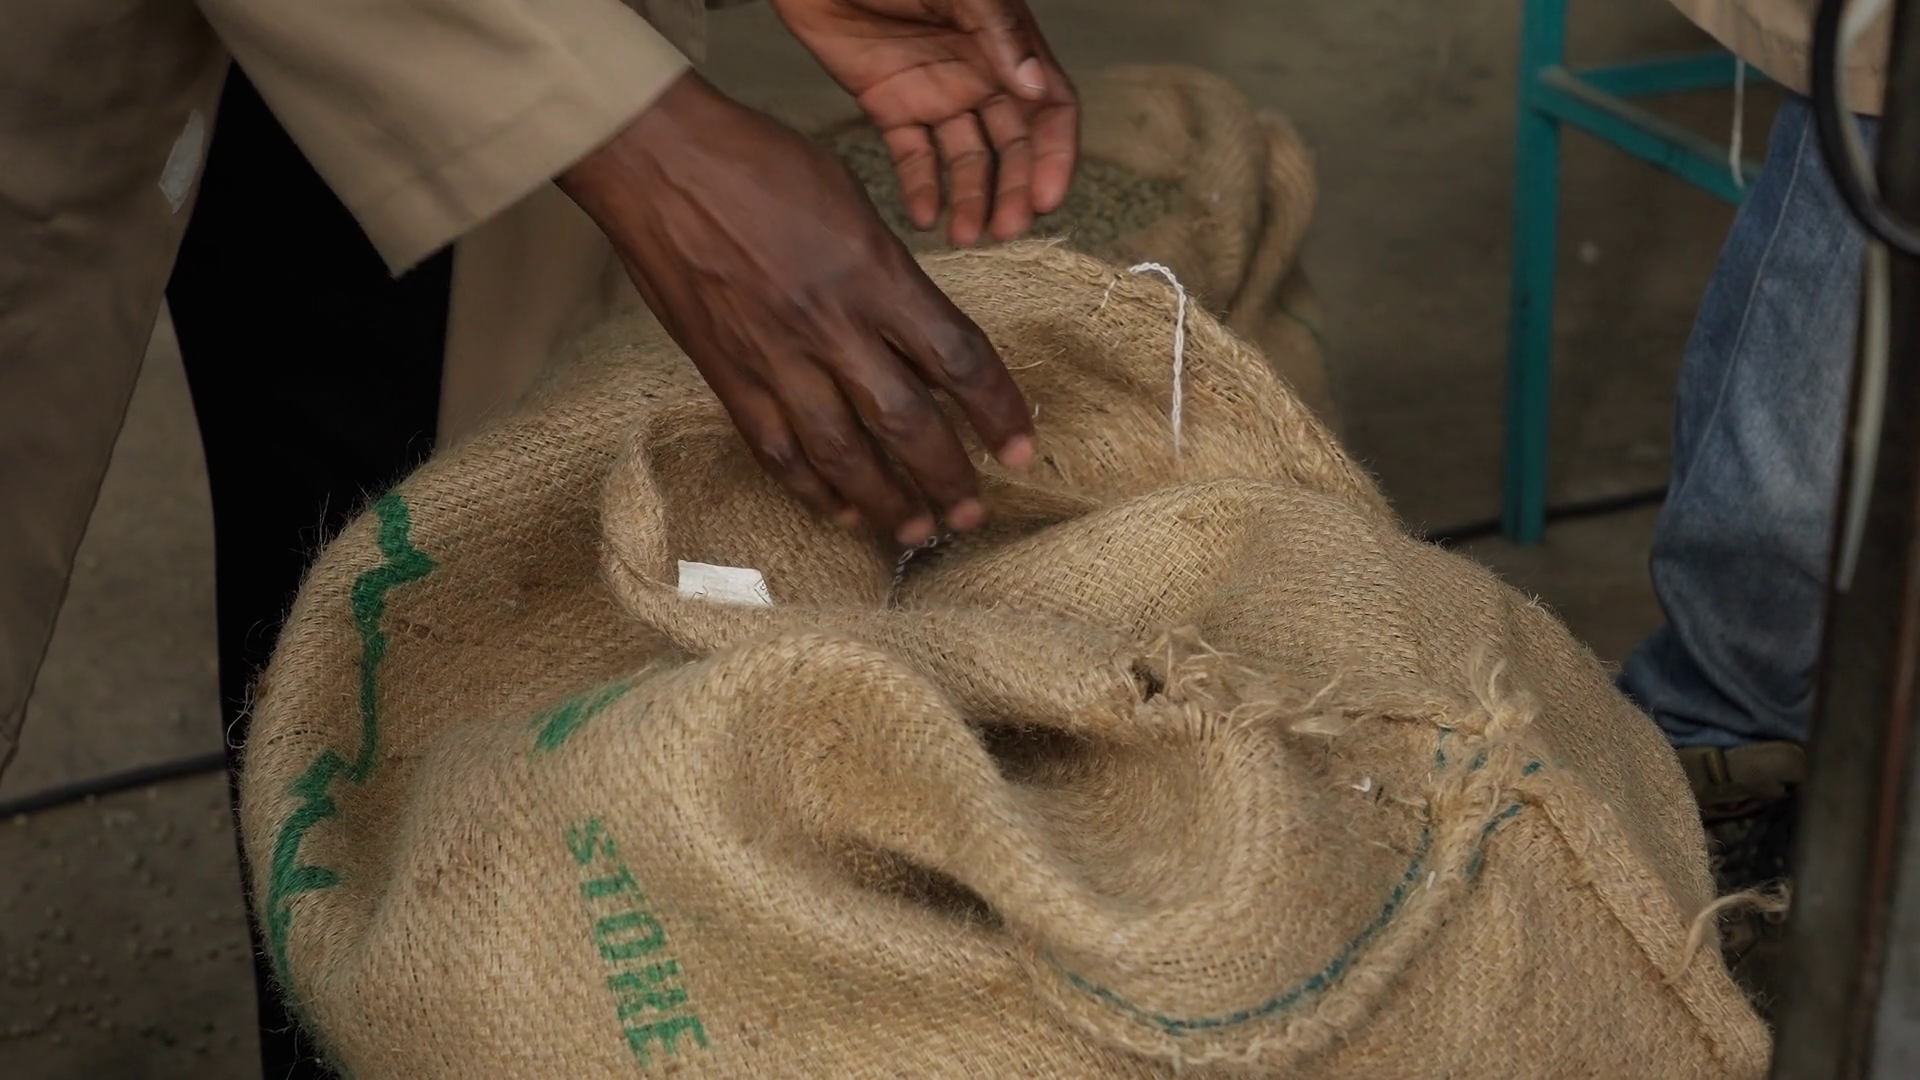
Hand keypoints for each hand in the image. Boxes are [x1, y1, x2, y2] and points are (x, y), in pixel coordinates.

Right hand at [559, 72, 1034, 545]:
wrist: (657, 161)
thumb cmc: (759, 163)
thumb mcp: (853, 203)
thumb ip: (891, 276)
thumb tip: (923, 338)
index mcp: (875, 274)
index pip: (958, 359)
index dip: (1000, 412)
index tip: (1023, 449)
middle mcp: (831, 326)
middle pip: (906, 424)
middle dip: (947, 478)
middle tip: (973, 514)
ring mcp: (775, 358)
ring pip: (842, 454)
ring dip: (887, 503)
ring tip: (919, 533)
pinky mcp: (727, 376)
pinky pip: (778, 451)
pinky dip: (814, 490)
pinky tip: (843, 513)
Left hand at [769, 0, 1076, 247]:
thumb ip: (998, 34)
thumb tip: (1037, 90)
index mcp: (1007, 47)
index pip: (1050, 111)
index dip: (1055, 157)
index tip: (1045, 199)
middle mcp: (980, 76)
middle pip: (1012, 148)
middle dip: (1012, 191)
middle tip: (1006, 232)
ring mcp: (935, 94)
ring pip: (965, 161)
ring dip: (970, 201)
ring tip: (964, 237)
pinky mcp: (890, 106)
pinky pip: (912, 157)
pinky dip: (920, 189)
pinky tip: (924, 217)